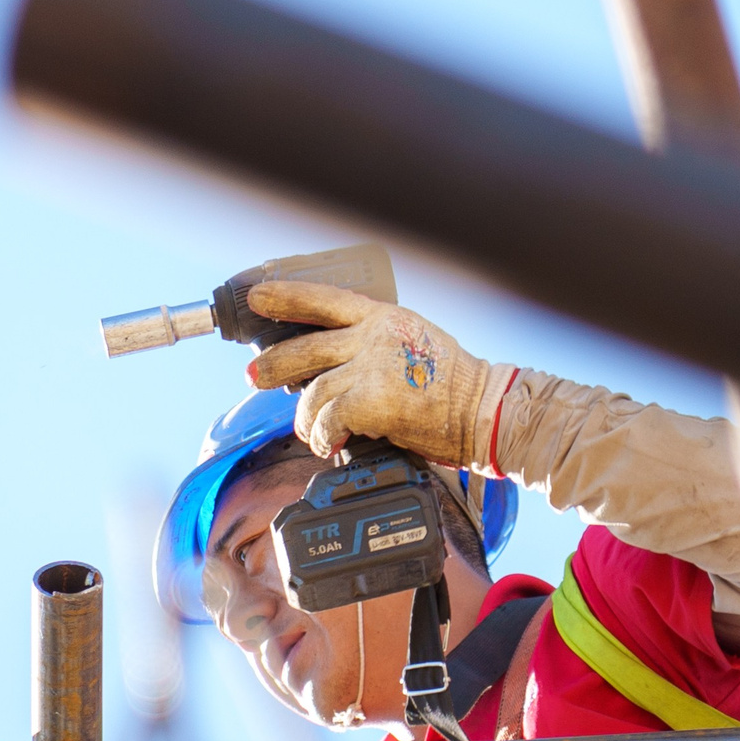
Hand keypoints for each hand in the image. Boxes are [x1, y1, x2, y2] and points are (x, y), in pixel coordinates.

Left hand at [243, 280, 507, 469]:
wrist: (485, 411)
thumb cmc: (453, 387)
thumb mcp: (412, 345)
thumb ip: (372, 347)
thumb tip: (330, 368)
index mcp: (383, 317)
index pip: (325, 298)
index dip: (286, 296)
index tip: (257, 297)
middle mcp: (374, 336)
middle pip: (306, 347)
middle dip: (273, 366)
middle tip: (253, 378)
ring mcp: (373, 366)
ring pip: (314, 392)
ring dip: (307, 419)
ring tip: (313, 433)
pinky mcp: (374, 399)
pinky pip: (328, 419)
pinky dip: (323, 436)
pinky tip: (329, 444)